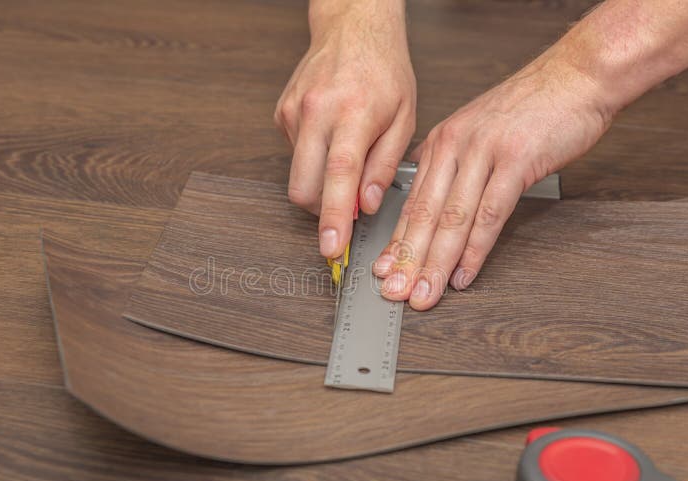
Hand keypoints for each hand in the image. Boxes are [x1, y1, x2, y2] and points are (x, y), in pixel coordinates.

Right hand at [274, 1, 415, 258]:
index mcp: (352, 112)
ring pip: (297, 176)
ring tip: (347, 155)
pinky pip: (295, 156)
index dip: (334, 217)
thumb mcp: (405, 118)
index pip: (339, 175)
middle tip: (347, 206)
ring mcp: (293, 113)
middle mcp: (316, 111)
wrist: (353, 27)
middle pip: (304, 187)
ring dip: (321, 183)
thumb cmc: (385, 70)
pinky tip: (332, 137)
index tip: (332, 247)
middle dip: (323, 210)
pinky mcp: (282, 114)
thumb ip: (385, 165)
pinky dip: (314, 160)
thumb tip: (367, 206)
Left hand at [373, 55, 613, 309]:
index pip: (412, 201)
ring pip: (452, 219)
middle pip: (424, 214)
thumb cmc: (533, 107)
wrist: (578, 76)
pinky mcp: (515, 160)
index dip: (396, 242)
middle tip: (393, 291)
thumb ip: (451, 161)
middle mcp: (455, 146)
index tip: (383, 271)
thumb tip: (427, 190)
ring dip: (435, 263)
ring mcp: (483, 153)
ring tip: (424, 294)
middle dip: (406, 260)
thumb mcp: (477, 128)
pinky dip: (475, 250)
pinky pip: (490, 214)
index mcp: (442, 142)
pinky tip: (464, 273)